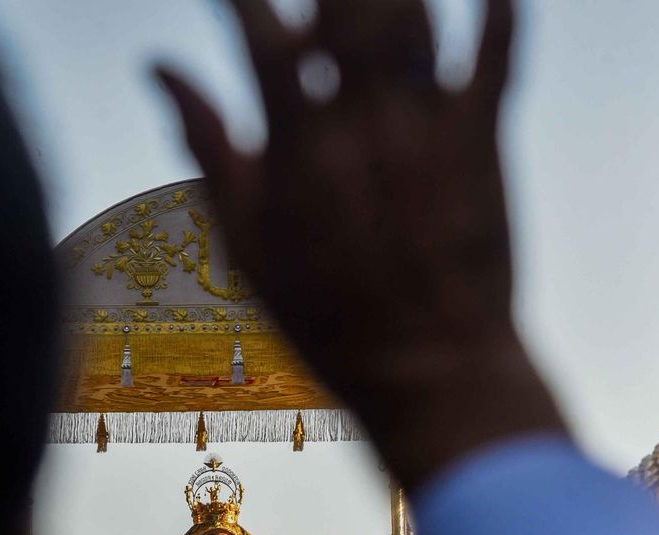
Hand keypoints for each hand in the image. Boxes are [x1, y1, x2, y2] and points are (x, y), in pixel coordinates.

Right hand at [158, 0, 564, 490]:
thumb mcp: (247, 245)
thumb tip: (160, 67)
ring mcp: (431, 127)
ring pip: (415, 13)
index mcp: (300, 148)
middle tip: (316, 15)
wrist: (433, 373)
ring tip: (368, 11)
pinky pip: (498, 52)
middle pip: (349, 3)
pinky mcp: (485, 141)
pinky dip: (497, 9)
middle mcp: (366, 123)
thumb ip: (209, 146)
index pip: (266, 36)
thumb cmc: (329, 320)